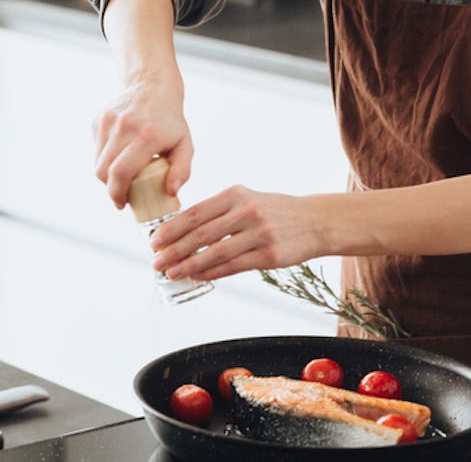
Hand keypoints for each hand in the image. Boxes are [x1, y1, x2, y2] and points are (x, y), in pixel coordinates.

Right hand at [92, 72, 191, 208]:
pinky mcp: (99, 120)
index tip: (122, 204)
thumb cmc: (170, 120)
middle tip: (122, 195)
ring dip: (107, 175)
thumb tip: (170, 192)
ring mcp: (109, 122)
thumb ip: (182, 170)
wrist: (152, 85)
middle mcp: (125, 127)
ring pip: (98, 162)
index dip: (117, 193)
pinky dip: (105, 158)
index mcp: (147, 135)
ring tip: (123, 175)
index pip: (121, 172)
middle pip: (104, 170)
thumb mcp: (185, 144)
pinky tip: (120, 154)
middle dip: (111, 189)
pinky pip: (97, 149)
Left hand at [150, 186, 327, 280]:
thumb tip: (182, 230)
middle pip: (201, 233)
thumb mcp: (246, 198)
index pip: (195, 212)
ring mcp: (259, 234)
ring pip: (215, 252)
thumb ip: (218, 210)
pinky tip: (197, 277)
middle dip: (174, 249)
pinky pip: (233, 267)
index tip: (154, 240)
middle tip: (156, 261)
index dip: (171, 228)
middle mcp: (246, 211)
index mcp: (235, 194)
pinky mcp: (269, 255)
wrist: (316, 221)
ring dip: (188, 265)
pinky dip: (211, 273)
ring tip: (171, 273)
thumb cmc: (274, 211)